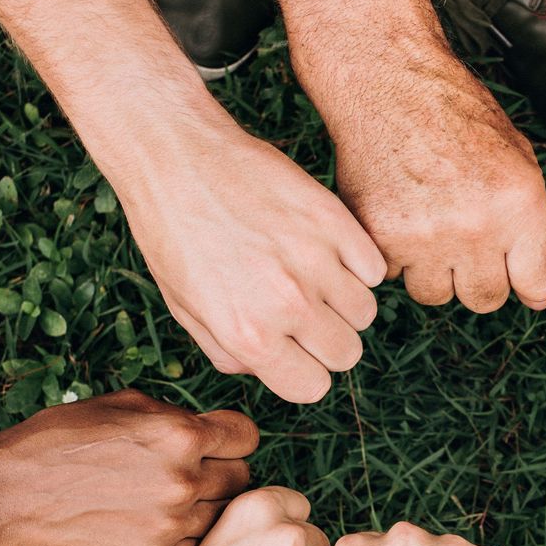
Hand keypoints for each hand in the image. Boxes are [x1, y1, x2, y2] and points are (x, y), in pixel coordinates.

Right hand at [0, 392, 258, 545]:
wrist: (10, 495)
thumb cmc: (62, 440)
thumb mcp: (124, 405)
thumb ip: (179, 417)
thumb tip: (214, 431)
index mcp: (180, 435)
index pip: (248, 437)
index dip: (232, 438)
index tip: (218, 443)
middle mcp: (184, 481)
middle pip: (242, 479)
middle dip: (222, 472)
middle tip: (191, 473)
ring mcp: (171, 526)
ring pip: (222, 517)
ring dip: (204, 507)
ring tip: (165, 499)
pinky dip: (181, 536)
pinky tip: (150, 524)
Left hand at [115, 107, 386, 403]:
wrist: (176, 157)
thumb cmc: (172, 234)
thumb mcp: (185, 308)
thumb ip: (230, 351)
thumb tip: (270, 368)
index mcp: (247, 335)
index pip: (312, 387)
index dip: (303, 370)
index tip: (293, 349)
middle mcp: (287, 304)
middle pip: (346, 353)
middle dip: (327, 340)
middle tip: (302, 311)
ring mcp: (315, 259)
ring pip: (365, 312)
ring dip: (343, 301)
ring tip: (310, 275)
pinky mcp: (333, 219)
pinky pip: (373, 267)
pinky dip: (356, 263)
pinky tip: (324, 248)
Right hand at [314, 39, 545, 311]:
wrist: (388, 83)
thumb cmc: (456, 116)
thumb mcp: (518, 160)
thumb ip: (535, 229)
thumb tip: (540, 297)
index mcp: (518, 203)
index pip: (540, 283)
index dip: (529, 281)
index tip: (516, 270)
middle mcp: (474, 226)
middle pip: (486, 299)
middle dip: (479, 277)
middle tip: (465, 238)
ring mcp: (424, 237)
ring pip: (437, 295)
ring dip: (435, 271)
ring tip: (430, 224)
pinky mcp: (380, 238)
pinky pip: (395, 277)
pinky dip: (397, 256)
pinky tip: (400, 216)